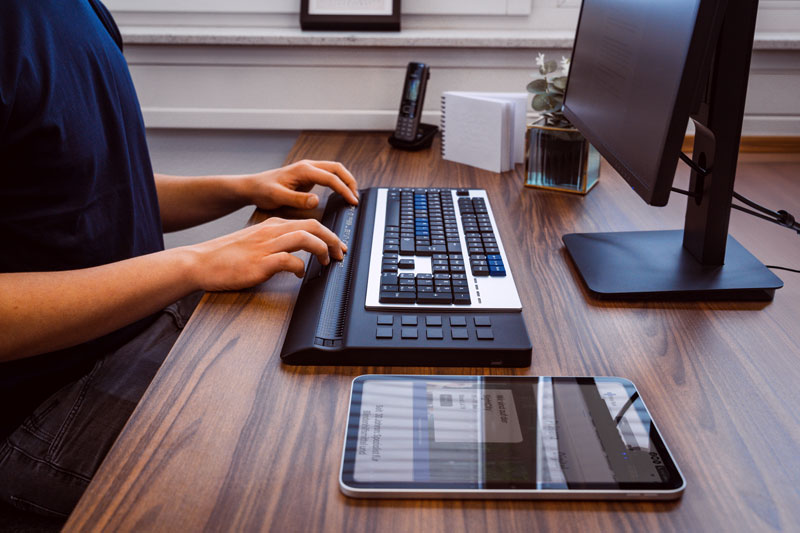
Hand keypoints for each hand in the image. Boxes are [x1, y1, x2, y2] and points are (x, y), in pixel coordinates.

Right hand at [186, 217, 345, 290]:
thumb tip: (296, 256)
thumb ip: (276, 243)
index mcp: (272, 225)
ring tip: (328, 262)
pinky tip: (300, 275)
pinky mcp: (260, 263)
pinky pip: (289, 260)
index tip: (337, 246)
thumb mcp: (255, 242)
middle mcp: (272, 232)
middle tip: (340, 253)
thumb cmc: (225, 256)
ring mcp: (266, 246)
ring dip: (322, 250)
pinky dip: (301, 267)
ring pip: (305, 238)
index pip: (308, 222)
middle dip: (333, 239)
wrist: (199, 262)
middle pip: (313, 226)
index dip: (328, 234)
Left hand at [244, 159, 358, 210]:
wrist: (254, 186)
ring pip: (334, 170)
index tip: (352, 201)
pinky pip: (328, 175)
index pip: (331, 178)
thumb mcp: (278, 197)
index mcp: (303, 170)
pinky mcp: (308, 175)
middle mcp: (308, 166)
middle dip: (350, 181)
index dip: (344, 190)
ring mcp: (308, 169)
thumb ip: (298, 199)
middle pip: (337, 168)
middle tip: (356, 197)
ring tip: (352, 195)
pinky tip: (341, 192)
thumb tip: (317, 200)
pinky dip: (338, 182)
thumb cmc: (263, 190)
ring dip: (345, 180)